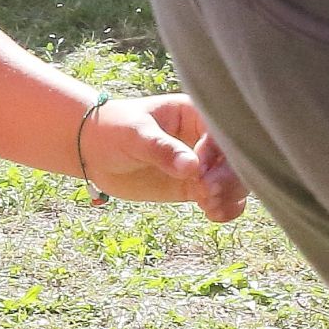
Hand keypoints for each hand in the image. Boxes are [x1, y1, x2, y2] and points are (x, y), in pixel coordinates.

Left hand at [81, 92, 248, 220]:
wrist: (92, 150)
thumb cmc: (113, 130)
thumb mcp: (134, 135)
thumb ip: (162, 149)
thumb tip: (192, 168)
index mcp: (195, 114)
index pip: (223, 133)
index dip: (218, 154)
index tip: (198, 171)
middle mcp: (204, 139)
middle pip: (235, 159)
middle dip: (229, 178)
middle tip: (206, 193)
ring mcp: (201, 164)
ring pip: (234, 180)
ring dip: (230, 196)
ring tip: (210, 207)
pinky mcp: (194, 185)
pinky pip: (221, 197)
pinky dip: (225, 208)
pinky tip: (213, 215)